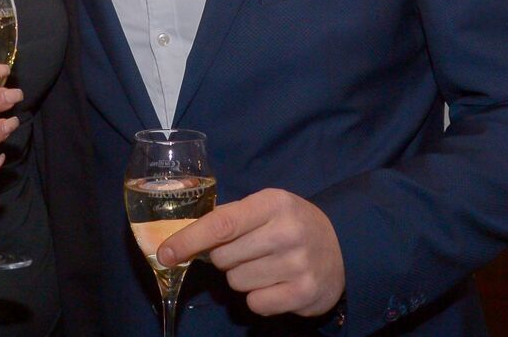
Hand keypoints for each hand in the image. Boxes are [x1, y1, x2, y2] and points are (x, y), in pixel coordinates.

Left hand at [159, 188, 344, 317]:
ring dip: (243, 278)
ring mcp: (297, 264)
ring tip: (266, 266)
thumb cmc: (292, 224)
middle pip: (224, 258)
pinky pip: (256, 304)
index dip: (188, 240)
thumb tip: (182, 233)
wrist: (343, 247)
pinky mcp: (304, 293)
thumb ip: (230, 217)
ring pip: (236, 283)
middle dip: (225, 258)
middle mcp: (286, 232)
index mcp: (272, 203)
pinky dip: (259, 297)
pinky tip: (276, 283)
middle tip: (248, 251)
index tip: (164, 254)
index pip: (220, 224)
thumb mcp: (267, 207)